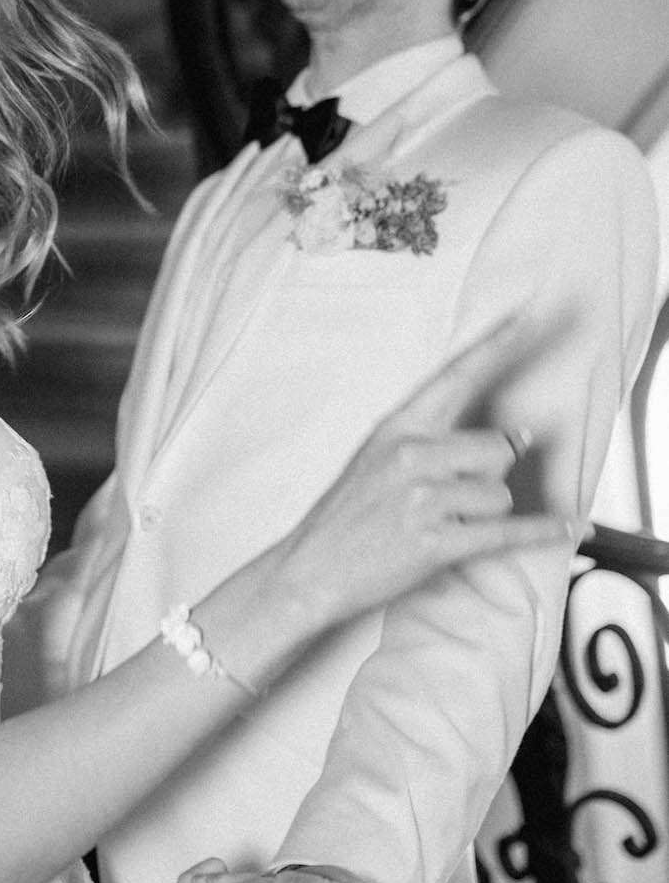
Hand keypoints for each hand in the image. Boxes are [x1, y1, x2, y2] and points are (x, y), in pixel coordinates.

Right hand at [281, 318, 563, 624]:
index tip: (526, 315)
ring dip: (486, 514)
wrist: (310, 568)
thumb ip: (434, 441)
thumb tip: (517, 438)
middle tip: (461, 496)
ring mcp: (423, 499)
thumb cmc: (345, 516)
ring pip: (499, 495)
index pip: (455, 377)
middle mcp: (412, 456)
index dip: (495, 345)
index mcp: (397, 428)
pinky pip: (505, 533)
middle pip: (499, 449)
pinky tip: (572, 529)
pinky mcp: (435, 542)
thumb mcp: (375, 459)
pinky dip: (542, 532)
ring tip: (445, 525)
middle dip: (493, 474)